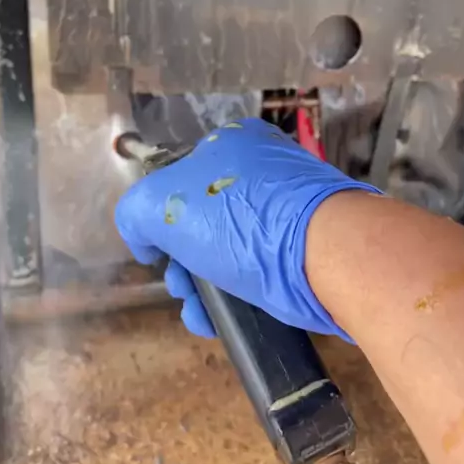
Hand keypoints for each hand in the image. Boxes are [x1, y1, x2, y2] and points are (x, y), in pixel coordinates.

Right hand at [115, 118, 378, 339]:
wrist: (328, 255)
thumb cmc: (242, 219)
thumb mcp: (161, 204)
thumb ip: (136, 213)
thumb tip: (146, 239)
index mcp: (232, 142)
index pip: (178, 178)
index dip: (161, 218)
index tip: (159, 253)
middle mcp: (260, 170)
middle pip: (199, 220)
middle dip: (180, 261)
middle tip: (182, 288)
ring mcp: (286, 209)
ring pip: (224, 250)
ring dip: (200, 286)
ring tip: (200, 312)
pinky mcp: (303, 248)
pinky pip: (254, 270)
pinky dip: (232, 296)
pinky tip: (219, 321)